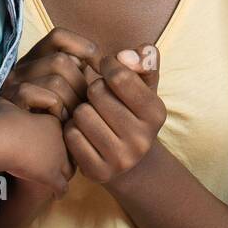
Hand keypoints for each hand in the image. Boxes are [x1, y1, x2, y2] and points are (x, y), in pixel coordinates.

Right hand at [0, 28, 101, 121]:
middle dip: (80, 86)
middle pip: (62, 61)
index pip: (59, 36)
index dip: (84, 48)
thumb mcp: (67, 89)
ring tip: (71, 118)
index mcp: (34, 58)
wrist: (21, 147)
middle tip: (83, 106)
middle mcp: (20, 67)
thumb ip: (79, 72)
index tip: (99, 69)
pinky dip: (58, 112)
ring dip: (71, 103)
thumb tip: (107, 61)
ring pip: (56, 82)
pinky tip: (58, 123)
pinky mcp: (10, 104)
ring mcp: (12, 84)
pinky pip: (46, 99)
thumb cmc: (52, 118)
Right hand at [0, 97, 73, 197]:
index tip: (52, 145)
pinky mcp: (51, 176)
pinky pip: (61, 187)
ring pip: (69, 169)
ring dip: (65, 174)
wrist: (5, 137)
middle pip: (70, 151)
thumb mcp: (7, 105)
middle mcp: (61, 141)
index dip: (60, 140)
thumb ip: (10, 102)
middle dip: (67, 156)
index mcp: (53, 123)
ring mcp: (58, 159)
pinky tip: (57, 194)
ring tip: (61, 179)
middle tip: (63, 162)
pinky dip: (60, 191)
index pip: (65, 133)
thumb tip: (2, 97)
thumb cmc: (2, 120)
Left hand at [64, 45, 165, 187]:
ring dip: (81, 109)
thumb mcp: (146, 84)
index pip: (120, 76)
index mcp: (156, 113)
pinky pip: (71, 135)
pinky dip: (72, 129)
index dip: (108, 65)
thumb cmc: (133, 111)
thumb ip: (144, 59)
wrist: (131, 162)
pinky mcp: (99, 172)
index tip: (106, 68)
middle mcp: (142, 139)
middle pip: (97, 93)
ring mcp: (121, 159)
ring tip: (92, 113)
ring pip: (81, 113)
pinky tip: (83, 131)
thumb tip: (125, 55)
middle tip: (99, 97)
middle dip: (94, 89)